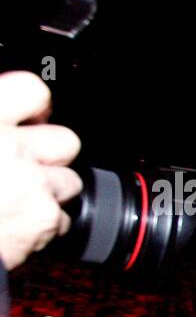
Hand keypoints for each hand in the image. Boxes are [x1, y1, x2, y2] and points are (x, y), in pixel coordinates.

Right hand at [0, 71, 81, 269]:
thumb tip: (5, 119)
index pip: (33, 91)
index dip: (34, 106)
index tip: (29, 118)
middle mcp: (12, 147)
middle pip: (64, 140)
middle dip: (48, 155)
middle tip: (23, 167)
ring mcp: (32, 184)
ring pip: (69, 181)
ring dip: (48, 190)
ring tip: (15, 199)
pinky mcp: (43, 220)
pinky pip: (60, 219)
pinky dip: (43, 226)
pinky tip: (14, 226)